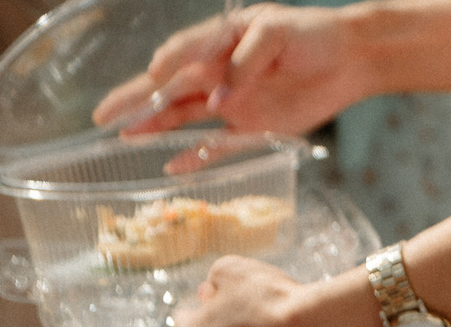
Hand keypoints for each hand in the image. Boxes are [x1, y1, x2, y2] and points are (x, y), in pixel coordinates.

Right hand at [93, 5, 365, 136]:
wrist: (349, 57)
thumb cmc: (310, 34)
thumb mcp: (275, 35)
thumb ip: (244, 63)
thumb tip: (218, 99)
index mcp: (217, 42)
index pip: (179, 55)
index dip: (163, 68)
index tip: (150, 78)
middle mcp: (217, 72)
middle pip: (168, 88)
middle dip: (134, 101)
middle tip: (101, 116)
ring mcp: (232, 101)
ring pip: (185, 116)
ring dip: (155, 127)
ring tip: (124, 137)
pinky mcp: (254, 126)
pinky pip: (220, 145)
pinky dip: (198, 157)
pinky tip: (173, 168)